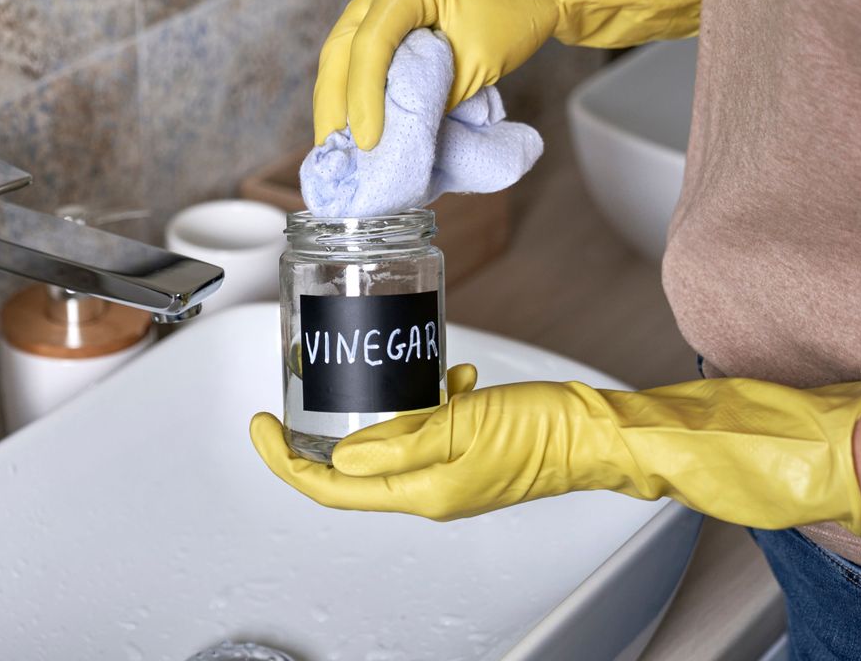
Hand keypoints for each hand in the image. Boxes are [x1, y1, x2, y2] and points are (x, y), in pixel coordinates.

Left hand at [252, 373, 860, 533]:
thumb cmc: (545, 430)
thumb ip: (399, 437)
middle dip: (321, 430)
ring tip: (380, 371)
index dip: (285, 459)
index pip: (331, 485)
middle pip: (351, 466)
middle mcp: (429, 489)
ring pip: (387, 442)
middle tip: (303, 389)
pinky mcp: (470, 450)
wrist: (600, 433)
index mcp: (421, 490)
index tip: (260, 425)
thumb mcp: (462, 423)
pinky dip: (426, 400)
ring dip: (379, 407)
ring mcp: (449, 472)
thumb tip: (342, 452)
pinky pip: (427, 427)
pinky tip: (448, 374)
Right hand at [312, 0, 706, 149]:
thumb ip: (431, 97)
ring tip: (333, 142)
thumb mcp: (475, 65)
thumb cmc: (514, 19)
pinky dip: (352, 87)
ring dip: (336, 98)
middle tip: (331, 149)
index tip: (367, 141)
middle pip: (341, 46)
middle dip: (334, 103)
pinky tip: (348, 120)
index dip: (364, 97)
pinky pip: (357, 51)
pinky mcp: (383, 10)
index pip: (372, 44)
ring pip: (340, 50)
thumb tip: (392, 135)